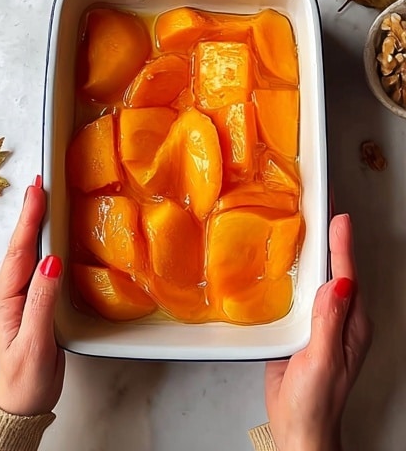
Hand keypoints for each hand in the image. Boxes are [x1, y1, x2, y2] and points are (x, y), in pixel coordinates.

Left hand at [0, 177, 64, 416]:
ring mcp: (14, 289)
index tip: (36, 189)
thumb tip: (51, 261)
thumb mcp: (37, 341)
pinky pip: (35, 260)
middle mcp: (5, 286)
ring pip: (28, 248)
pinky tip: (50, 228)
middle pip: (22, 241)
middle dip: (32, 209)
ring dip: (36, 221)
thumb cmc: (27, 377)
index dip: (29, 216)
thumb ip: (43, 300)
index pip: (20, 248)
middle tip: (42, 178)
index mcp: (3, 294)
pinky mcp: (27, 294)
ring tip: (45, 193)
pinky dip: (42, 239)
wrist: (23, 400)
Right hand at [265, 213, 371, 450]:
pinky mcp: (299, 329)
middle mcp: (339, 320)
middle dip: (329, 239)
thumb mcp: (323, 361)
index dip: (342, 244)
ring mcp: (320, 324)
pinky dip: (292, 272)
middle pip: (335, 271)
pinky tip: (280, 260)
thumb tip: (338, 283)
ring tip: (301, 221)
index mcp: (352, 326)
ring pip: (315, 279)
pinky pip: (298, 293)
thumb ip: (329, 322)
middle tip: (319, 205)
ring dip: (309, 252)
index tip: (337, 215)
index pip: (347, 276)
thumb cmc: (315, 404)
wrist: (298, 433)